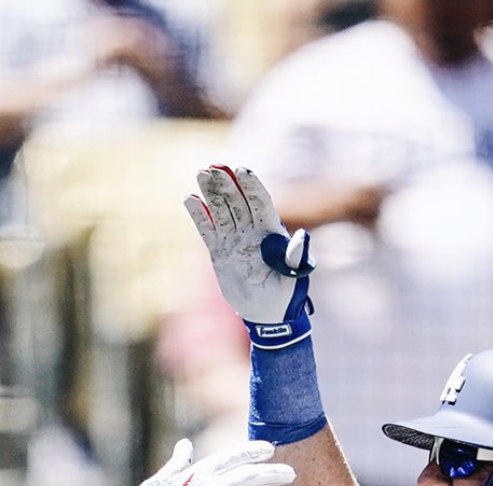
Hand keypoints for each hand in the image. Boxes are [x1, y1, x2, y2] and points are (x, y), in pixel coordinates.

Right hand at [185, 164, 313, 338]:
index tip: (242, 170)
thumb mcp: (294, 275)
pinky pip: (208, 230)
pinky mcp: (220, 251)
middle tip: (214, 166)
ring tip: (201, 173)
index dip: (252, 187)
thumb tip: (302, 236)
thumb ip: (296, 255)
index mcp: (270, 232)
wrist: (267, 313)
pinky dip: (199, 215)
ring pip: (221, 211)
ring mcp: (234, 239)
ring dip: (211, 192)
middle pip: (238, 201)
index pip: (260, 203)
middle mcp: (251, 231)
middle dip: (227, 183)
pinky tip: (190, 199)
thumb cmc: (286, 293)